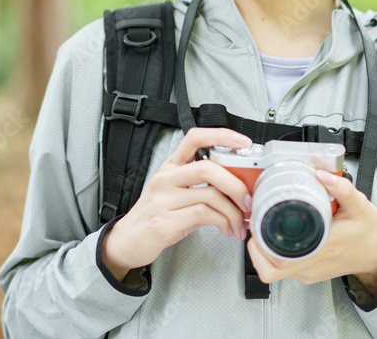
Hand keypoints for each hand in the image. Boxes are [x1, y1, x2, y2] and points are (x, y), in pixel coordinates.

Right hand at [102, 127, 253, 280]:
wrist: (128, 241)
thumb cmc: (157, 216)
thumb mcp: (177, 193)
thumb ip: (203, 185)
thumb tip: (240, 185)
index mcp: (171, 167)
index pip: (195, 138)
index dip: (222, 135)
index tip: (244, 142)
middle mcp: (166, 178)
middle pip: (208, 167)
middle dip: (236, 184)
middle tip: (248, 199)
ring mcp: (164, 199)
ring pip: (210, 194)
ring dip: (234, 211)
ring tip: (240, 223)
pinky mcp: (165, 221)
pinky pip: (204, 215)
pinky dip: (223, 222)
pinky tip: (226, 229)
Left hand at [246, 168, 376, 295]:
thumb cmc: (369, 233)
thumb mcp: (359, 205)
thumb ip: (341, 187)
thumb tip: (322, 173)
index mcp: (318, 250)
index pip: (275, 263)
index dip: (258, 247)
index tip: (257, 227)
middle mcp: (310, 265)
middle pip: (268, 268)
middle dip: (256, 246)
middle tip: (257, 225)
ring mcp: (309, 272)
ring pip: (274, 270)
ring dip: (265, 251)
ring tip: (266, 229)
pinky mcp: (310, 274)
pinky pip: (285, 269)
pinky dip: (276, 255)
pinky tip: (280, 238)